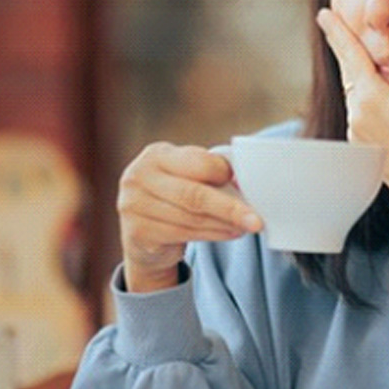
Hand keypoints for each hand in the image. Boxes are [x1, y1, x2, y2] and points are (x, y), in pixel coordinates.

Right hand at [117, 142, 262, 290]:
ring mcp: (132, 205)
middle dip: (230, 208)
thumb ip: (209, 172)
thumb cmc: (175, 196)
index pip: (196, 162)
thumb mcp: (188, 176)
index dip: (222, 173)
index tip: (243, 183)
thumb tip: (244, 181)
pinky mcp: (136, 232)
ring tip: (246, 226)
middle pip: (194, 194)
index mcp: (156, 154)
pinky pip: (183, 234)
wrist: (144, 233)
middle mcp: (138, 176)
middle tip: (256, 220)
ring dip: (224, 224)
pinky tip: (230, 233)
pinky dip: (213, 235)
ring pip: (191, 218)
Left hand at [316, 8, 388, 251]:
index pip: (351, 57)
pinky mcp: (365, 147)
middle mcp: (358, 116)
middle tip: (331, 24)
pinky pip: (361, 113)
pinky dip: (367, 98)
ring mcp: (359, 134)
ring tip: (368, 63)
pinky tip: (383, 99)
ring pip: (356, 94)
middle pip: (350, 73)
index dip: (338, 33)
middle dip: (345, 49)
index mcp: (373, 100)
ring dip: (361, 77)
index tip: (323, 14)